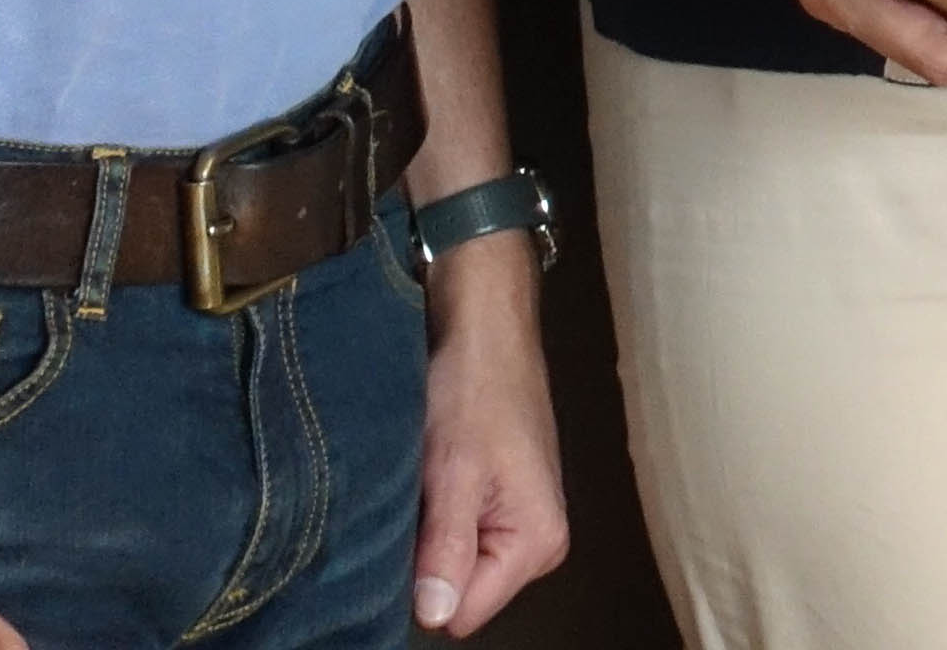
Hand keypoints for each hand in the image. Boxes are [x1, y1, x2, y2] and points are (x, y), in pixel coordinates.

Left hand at [409, 239, 569, 631]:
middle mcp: (537, 543)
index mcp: (538, 542)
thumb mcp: (454, 473)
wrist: (483, 329)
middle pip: (460, 594)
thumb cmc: (475, 387)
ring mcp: (518, 524)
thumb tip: (434, 616)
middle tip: (415, 502)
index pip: (463, 613)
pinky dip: (432, 517)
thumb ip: (448, 550)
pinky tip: (428, 481)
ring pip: (452, 567)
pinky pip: (454, 540)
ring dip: (426, 536)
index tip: (408, 535)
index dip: (424, 584)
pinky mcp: (498, 506)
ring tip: (422, 485)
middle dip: (425, 560)